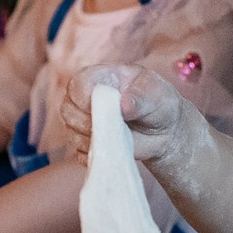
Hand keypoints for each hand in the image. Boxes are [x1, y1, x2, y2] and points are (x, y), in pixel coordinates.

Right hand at [59, 63, 193, 166]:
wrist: (165, 131)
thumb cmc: (159, 103)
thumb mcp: (156, 95)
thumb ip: (140, 97)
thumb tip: (124, 105)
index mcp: (100, 78)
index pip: (77, 84)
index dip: (84, 97)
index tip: (104, 109)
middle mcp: (87, 99)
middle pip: (67, 109)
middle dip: (86, 122)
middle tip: (113, 127)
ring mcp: (85, 123)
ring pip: (70, 133)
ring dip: (94, 140)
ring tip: (121, 137)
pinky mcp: (88, 144)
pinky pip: (80, 154)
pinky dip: (98, 155)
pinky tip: (117, 149)